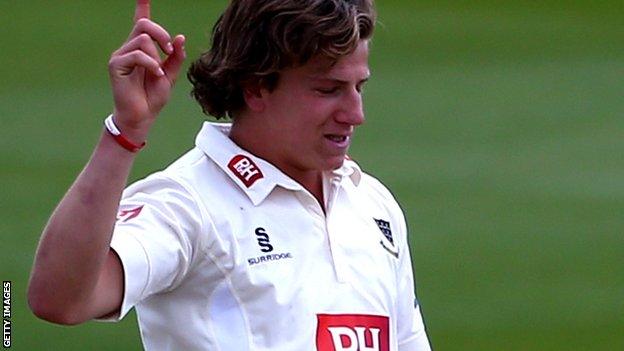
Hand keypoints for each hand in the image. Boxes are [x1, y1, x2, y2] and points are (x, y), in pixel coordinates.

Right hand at [108, 0, 185, 140]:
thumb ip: (175, 56)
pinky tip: (155, 75)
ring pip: (142, 39)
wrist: (143, 116)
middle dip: (161, 34)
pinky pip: (137, 54)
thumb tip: (180, 37)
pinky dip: (150, 64)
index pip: (141, 21)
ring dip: (157, 55)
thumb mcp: (171, 75)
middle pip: (144, 24)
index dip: (142, 6)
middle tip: (169, 51)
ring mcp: (121, 55)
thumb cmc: (153, 97)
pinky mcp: (116, 65)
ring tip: (159, 71)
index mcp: (142, 48)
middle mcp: (129, 48)